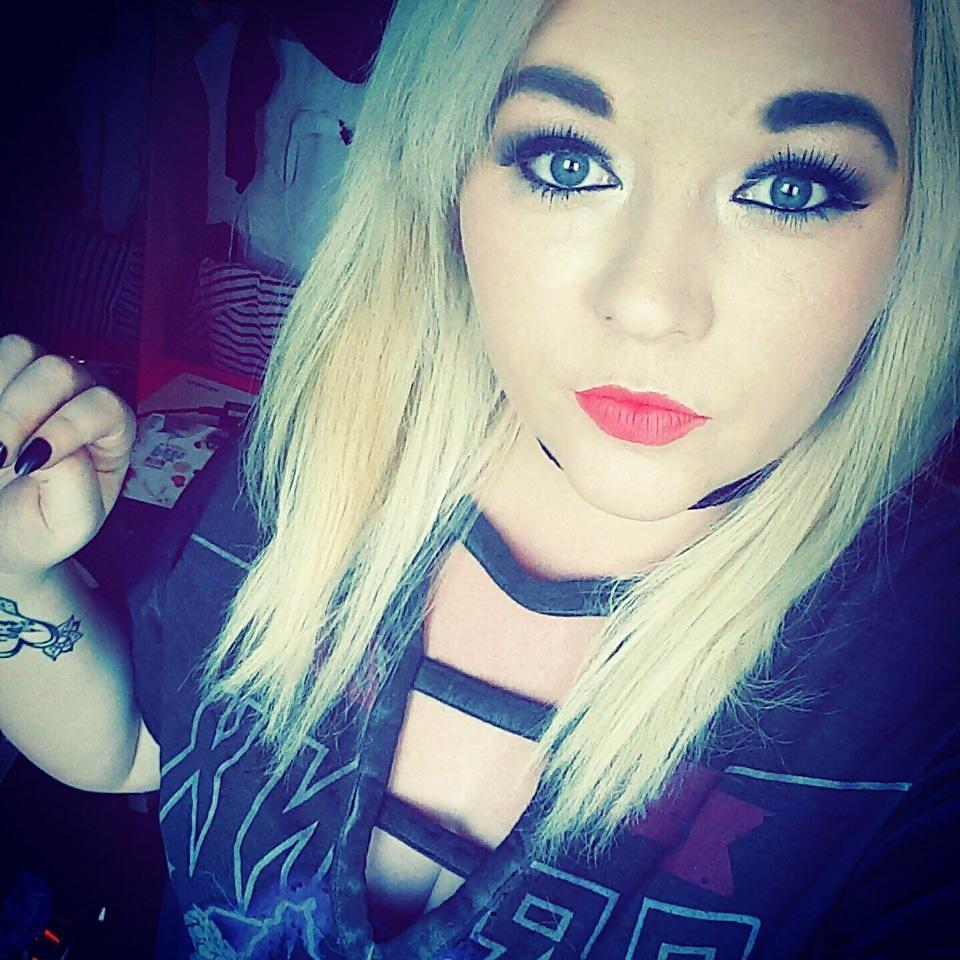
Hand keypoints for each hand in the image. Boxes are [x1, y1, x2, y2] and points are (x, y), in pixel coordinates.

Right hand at [0, 333, 137, 581]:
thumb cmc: (40, 529)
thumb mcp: (69, 524)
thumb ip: (75, 486)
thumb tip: (53, 447)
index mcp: (111, 435)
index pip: (105, 406)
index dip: (68, 426)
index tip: (30, 464)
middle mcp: (79, 400)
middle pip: (60, 370)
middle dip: (19, 411)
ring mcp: (37, 384)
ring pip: (22, 350)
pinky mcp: (1, 378)